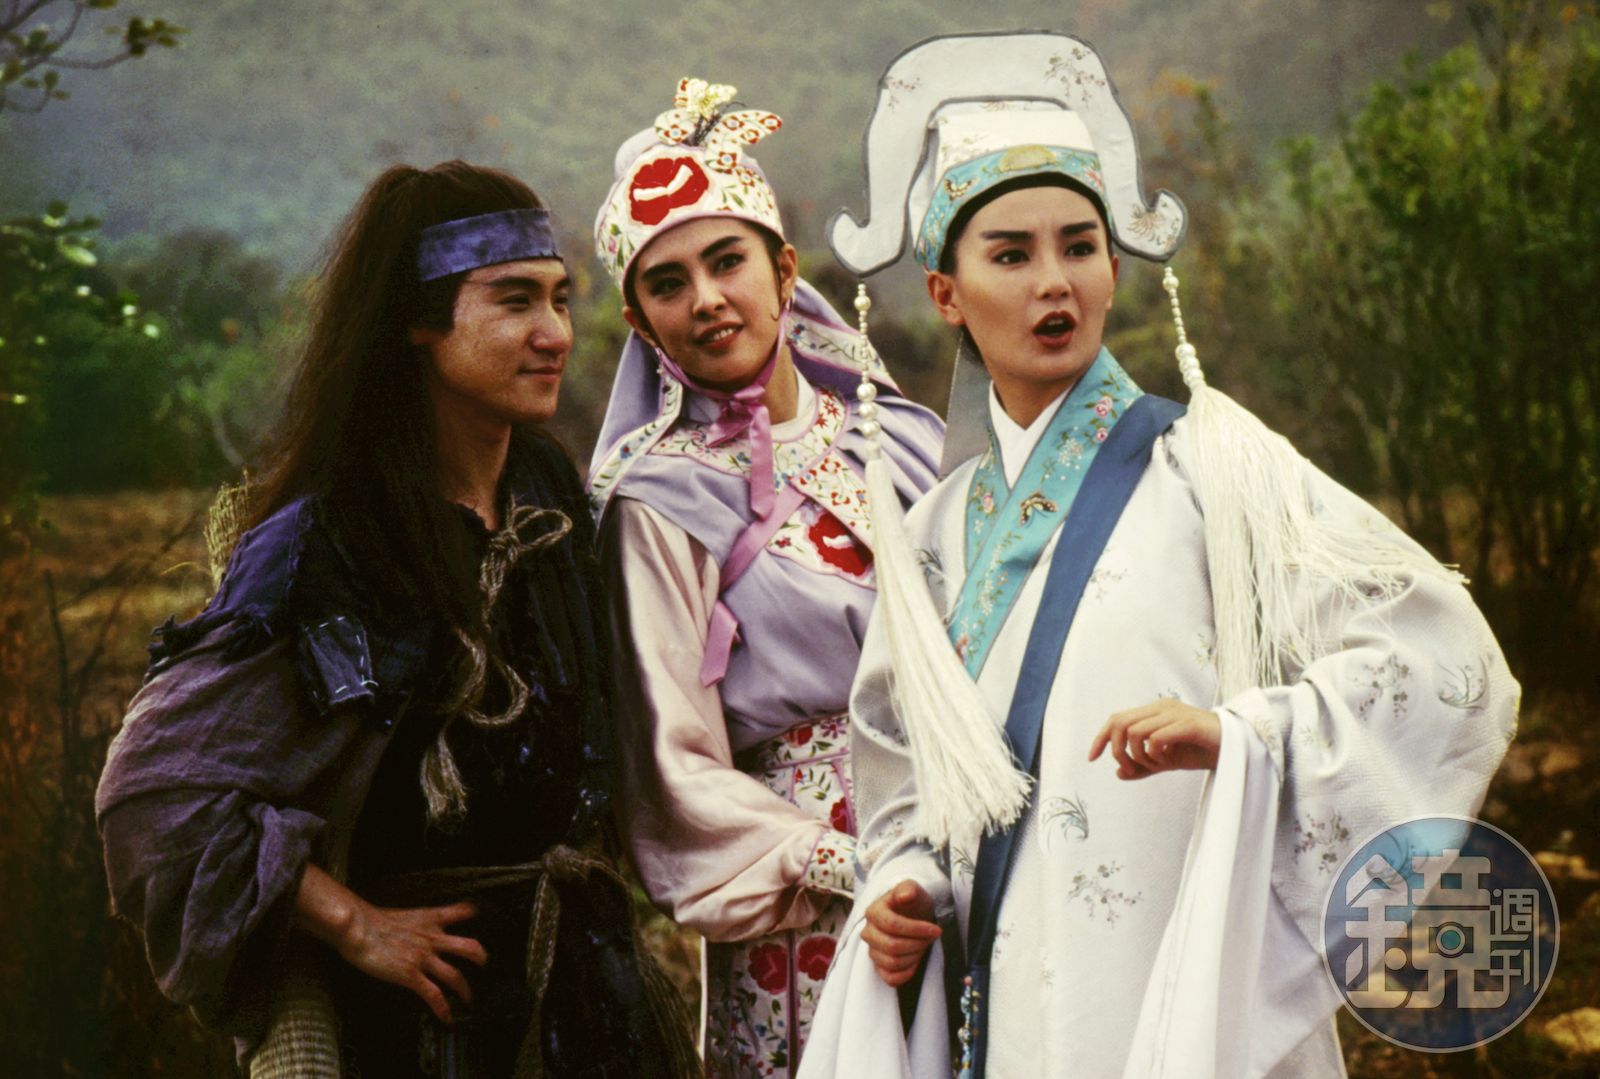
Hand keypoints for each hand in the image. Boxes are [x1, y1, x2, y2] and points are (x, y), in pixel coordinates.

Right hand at [296, 865, 487, 1022]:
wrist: (359, 928)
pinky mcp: (411, 975)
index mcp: (430, 919)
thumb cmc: (371, 920)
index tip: (479, 918)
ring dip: (465, 991)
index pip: (460, 911)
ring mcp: (423, 958)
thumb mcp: (401, 914)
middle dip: (480, 958)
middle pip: (468, 947)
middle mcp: (432, 938)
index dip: (471, 914)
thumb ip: (414, 921)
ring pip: (455, 976)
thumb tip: (413, 926)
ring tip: (469, 1001)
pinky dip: (443, 1008)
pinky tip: (446, 1018)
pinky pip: (434, 994)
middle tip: (484, 965)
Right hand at [862, 879, 940, 987]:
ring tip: (924, 945)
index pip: (892, 925)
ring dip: (915, 956)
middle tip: (931, 937)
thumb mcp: (912, 889)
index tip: (936, 929)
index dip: (916, 929)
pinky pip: (890, 978)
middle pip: (892, 946)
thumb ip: (908, 889)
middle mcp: (868, 932)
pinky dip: (907, 973)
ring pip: (892, 963)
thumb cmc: (912, 902)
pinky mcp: (878, 966)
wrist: (911, 915)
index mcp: (873, 912)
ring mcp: (872, 951)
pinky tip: (916, 961)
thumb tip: (904, 896)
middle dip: (918, 943)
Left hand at [1088, 699, 1220, 779]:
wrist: (1233, 748)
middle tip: (1131, 770)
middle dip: (1117, 751)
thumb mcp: (1166, 761)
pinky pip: (1156, 738)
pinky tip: (1168, 761)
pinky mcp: (1187, 724)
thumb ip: (1143, 767)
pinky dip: (1155, 754)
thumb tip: (1118, 774)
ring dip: (1139, 756)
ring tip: (1156, 765)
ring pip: (1134, 732)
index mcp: (1153, 712)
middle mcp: (1160, 707)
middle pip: (1119, 724)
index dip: (1100, 738)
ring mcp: (1174, 713)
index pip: (1116, 719)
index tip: (1092, 758)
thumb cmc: (1199, 750)